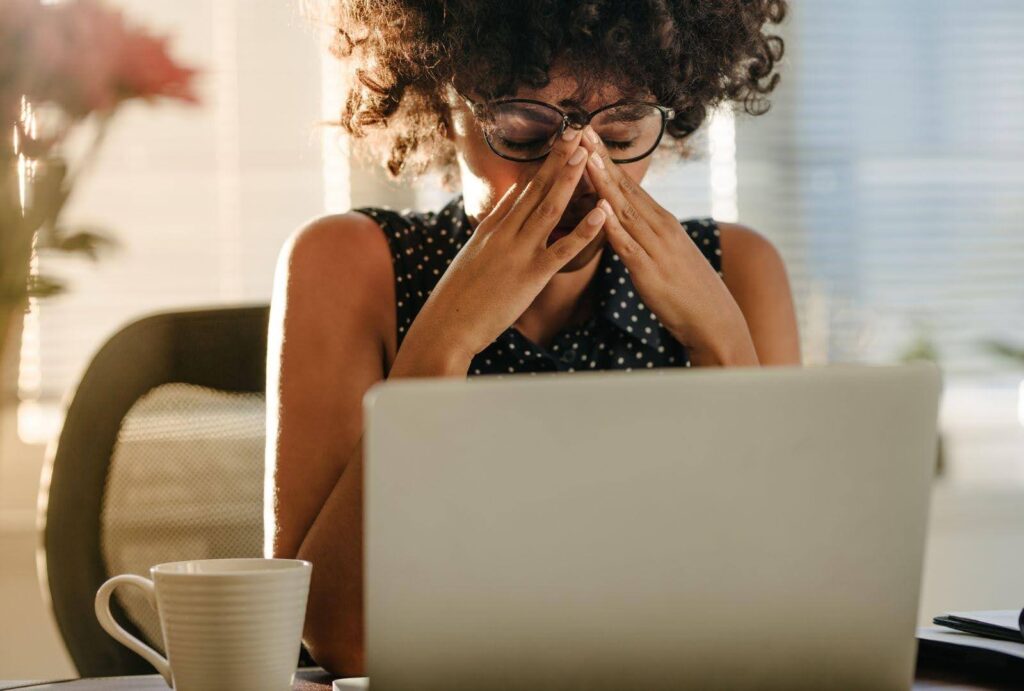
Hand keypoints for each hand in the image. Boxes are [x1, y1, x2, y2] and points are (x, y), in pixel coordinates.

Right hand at [402, 126, 606, 364]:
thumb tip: (510, 200)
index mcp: (492, 228)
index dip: (543, 164)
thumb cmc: (458, 297)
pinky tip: (602, 213)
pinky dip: (585, 230)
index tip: (560, 141)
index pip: (522, 189)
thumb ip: (493, 227)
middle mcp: (505, 233)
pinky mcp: (531, 276)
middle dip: (558, 159)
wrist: (446, 325)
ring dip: (569, 180)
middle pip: (536, 188)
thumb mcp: (473, 255)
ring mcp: (518, 252)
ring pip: (549, 209)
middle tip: (577, 131)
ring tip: (587, 154)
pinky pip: (563, 249)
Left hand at [579, 126, 756, 364]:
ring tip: (586, 158)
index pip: (629, 184)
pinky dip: (614, 228)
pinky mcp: (650, 272)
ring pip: (624, 210)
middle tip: (580, 129)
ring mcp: (656, 248)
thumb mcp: (666, 253)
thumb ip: (645, 234)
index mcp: (661, 222)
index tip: (587, 134)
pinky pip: (628, 247)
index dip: (606, 159)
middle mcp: (660, 228)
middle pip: (625, 188)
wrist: (714, 320)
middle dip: (600, 159)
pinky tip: (600, 211)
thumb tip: (624, 219)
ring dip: (604, 183)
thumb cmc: (687, 289)